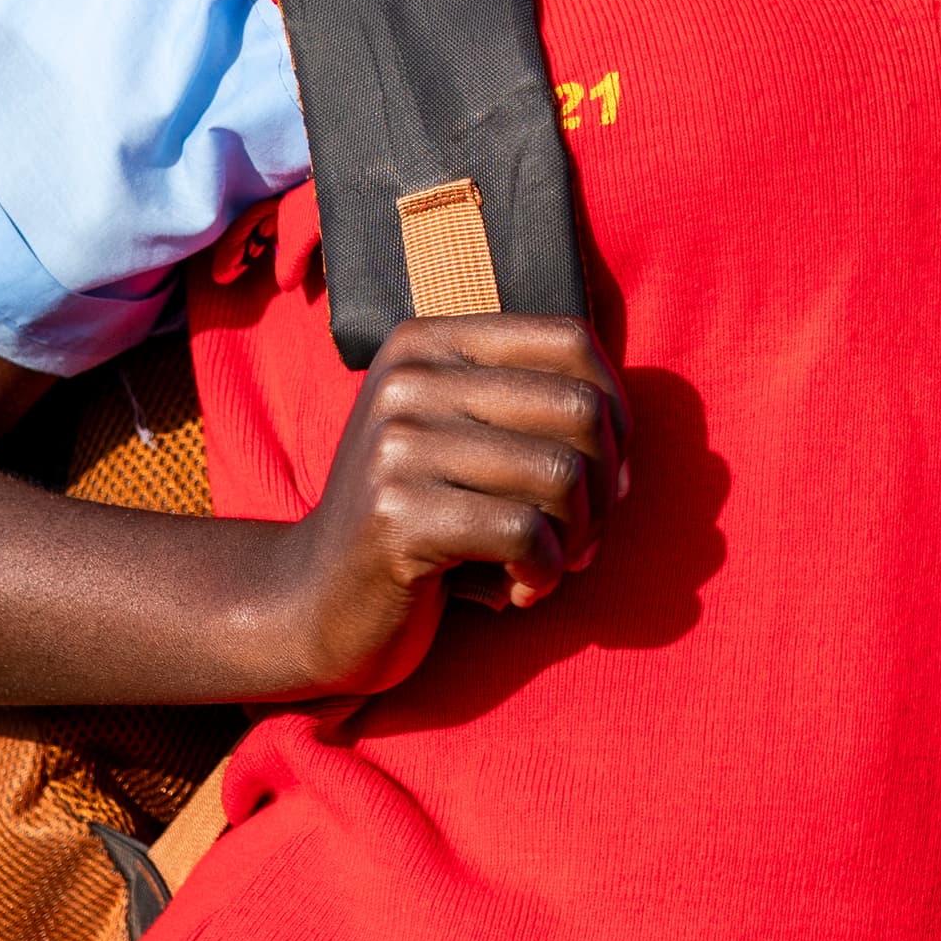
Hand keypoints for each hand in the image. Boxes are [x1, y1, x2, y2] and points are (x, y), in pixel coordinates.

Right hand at [269, 313, 628, 700]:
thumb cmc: (418, 521)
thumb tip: (627, 457)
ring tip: (544, 566)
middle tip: (581, 537)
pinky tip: (519, 592)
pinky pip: (525, 533)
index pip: (571, 339)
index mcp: (430, 342)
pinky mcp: (397, 514)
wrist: (313, 601)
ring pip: (561, 473)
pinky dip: (543, 573)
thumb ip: (539, 418)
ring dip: (576, 538)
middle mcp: (410, 377)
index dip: (616, 411)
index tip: (606, 474)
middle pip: (580, 407)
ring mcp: (397, 443)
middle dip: (606, 486)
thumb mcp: (467, 443)